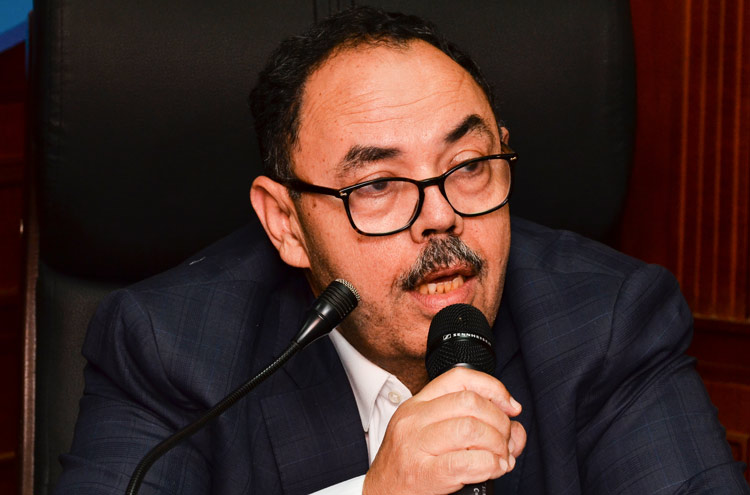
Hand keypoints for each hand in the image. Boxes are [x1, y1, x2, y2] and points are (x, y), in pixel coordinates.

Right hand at [363, 367, 526, 494]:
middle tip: (506, 441)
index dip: (492, 388)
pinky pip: (465, 463)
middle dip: (500, 422)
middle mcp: (414, 420)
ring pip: (471, 429)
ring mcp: (415, 446)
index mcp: (417, 405)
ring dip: (497, 445)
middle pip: (471, 403)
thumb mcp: (434, 436)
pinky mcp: (422, 474)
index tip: (509, 406)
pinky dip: (489, 465)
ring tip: (501, 458)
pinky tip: (493, 469)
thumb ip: (474, 426)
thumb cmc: (410, 466)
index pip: (459, 378)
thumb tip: (516, 429)